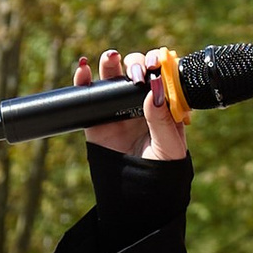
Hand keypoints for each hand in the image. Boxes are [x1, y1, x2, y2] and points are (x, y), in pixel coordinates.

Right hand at [78, 45, 187, 165]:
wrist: (136, 194)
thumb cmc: (160, 170)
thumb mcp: (169, 146)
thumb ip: (162, 119)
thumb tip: (154, 89)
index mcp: (163, 104)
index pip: (160, 74)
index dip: (158, 62)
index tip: (156, 63)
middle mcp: (140, 101)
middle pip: (136, 69)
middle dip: (136, 63)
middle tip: (137, 73)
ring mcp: (117, 107)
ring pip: (112, 76)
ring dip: (110, 62)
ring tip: (111, 58)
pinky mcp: (96, 118)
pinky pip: (88, 94)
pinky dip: (82, 79)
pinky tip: (83, 69)